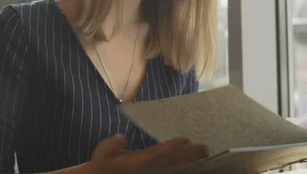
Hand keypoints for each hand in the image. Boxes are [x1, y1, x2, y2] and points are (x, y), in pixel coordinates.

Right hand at [83, 133, 207, 173]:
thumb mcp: (103, 152)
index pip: (159, 153)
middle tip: (205, 147)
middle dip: (189, 155)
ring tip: (203, 154)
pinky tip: (191, 164)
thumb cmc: (102, 166)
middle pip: (173, 162)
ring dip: (190, 161)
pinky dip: (182, 167)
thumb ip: (113, 144)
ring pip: (175, 168)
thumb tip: (121, 137)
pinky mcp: (153, 173)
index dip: (172, 147)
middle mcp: (149, 170)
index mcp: (139, 163)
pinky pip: (171, 171)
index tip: (185, 139)